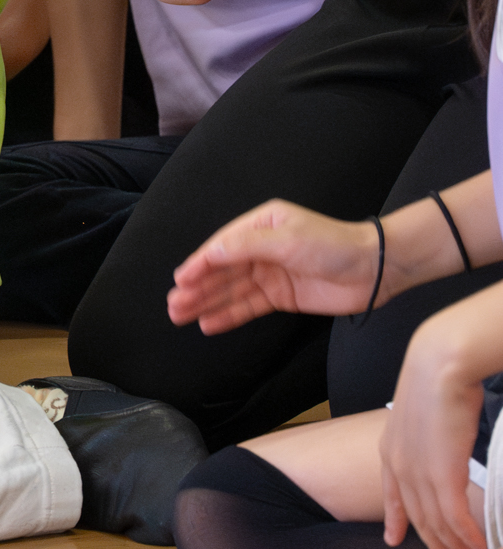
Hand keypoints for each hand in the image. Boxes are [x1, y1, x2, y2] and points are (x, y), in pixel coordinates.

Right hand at [167, 200, 383, 331]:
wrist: (374, 270)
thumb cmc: (334, 245)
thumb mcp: (287, 240)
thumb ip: (246, 247)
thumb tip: (210, 254)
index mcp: (261, 225)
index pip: (222, 246)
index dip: (199, 264)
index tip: (180, 280)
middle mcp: (261, 248)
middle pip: (222, 270)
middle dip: (197, 287)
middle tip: (174, 305)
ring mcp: (270, 273)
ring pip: (231, 290)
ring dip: (207, 302)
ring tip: (180, 315)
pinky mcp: (281, 296)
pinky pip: (248, 306)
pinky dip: (229, 315)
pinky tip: (209, 323)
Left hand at [380, 315, 487, 548]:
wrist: (440, 364)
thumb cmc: (437, 378)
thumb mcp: (420, 411)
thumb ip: (425, 435)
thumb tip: (441, 443)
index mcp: (390, 450)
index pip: (390, 495)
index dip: (394, 519)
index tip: (393, 540)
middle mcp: (399, 467)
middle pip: (417, 516)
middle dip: (432, 543)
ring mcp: (419, 474)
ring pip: (437, 523)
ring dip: (455, 545)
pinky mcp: (443, 476)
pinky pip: (456, 519)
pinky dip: (468, 536)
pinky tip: (478, 547)